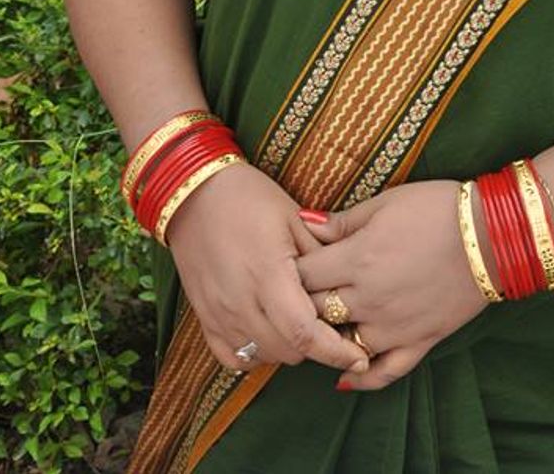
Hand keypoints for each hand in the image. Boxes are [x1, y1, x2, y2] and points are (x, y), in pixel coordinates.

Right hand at [164, 162, 369, 377]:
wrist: (193, 194)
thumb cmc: (249, 198)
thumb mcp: (295, 217)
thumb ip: (321, 257)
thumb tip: (348, 288)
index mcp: (267, 275)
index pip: (305, 334)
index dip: (335, 352)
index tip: (360, 359)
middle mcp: (241, 303)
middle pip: (288, 351)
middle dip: (316, 345)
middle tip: (330, 324)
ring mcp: (219, 315)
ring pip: (263, 357)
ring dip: (287, 349)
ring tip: (299, 322)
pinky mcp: (204, 319)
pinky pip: (233, 358)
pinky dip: (255, 354)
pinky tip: (268, 332)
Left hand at [295, 179, 490, 391]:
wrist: (493, 234)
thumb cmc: (439, 208)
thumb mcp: (386, 202)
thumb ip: (342, 221)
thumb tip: (303, 222)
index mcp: (357, 259)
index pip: (302, 275)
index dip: (289, 269)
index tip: (287, 263)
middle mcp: (369, 299)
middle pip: (314, 312)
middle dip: (301, 303)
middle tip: (296, 295)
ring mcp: (394, 327)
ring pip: (342, 346)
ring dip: (328, 338)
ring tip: (319, 326)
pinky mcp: (419, 342)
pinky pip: (384, 372)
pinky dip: (361, 379)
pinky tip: (345, 378)